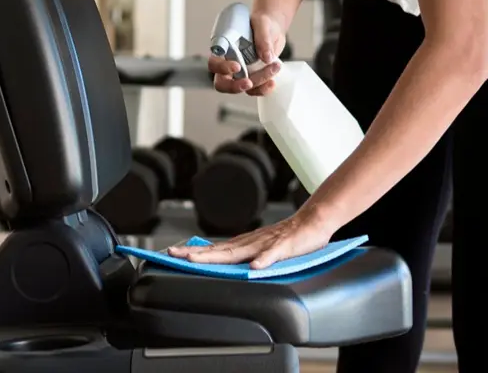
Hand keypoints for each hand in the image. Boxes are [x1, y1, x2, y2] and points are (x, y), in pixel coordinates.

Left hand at [165, 204, 340, 268]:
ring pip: (238, 251)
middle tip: (174, 254)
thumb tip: (225, 262)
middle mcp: (251, 242)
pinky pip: (273, 255)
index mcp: (246, 244)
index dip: (194, 252)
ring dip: (217, 256)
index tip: (173, 254)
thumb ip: (245, 255)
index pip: (215, 250)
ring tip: (198, 259)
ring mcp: (266, 244)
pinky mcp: (285, 246)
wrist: (314, 220)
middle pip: (219, 250)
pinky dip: (263, 260)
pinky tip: (254, 267)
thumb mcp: (262, 248)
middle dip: (195, 253)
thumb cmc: (289, 237)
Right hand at [207, 10, 286, 95]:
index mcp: (224, 49)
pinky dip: (264, 88)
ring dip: (258, 82)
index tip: (237, 66)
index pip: (214, 63)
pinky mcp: (254, 77)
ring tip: (274, 67)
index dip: (222, 68)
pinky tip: (273, 81)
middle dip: (235, 86)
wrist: (274, 29)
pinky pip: (256, 90)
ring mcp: (242, 73)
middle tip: (248, 82)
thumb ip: (263, 38)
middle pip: (222, 84)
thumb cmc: (262, 23)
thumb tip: (266, 57)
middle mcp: (230, 64)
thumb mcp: (263, 24)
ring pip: (243, 87)